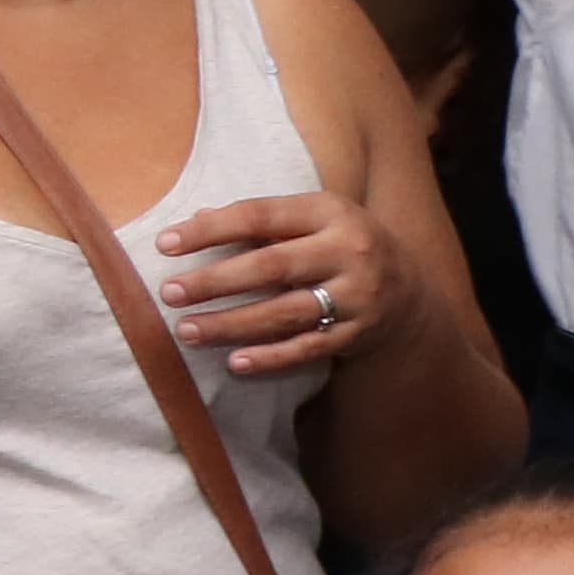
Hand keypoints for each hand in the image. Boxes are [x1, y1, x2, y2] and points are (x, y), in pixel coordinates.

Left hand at [152, 185, 402, 377]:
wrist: (409, 288)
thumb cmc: (337, 245)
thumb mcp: (311, 220)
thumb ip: (259, 221)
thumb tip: (195, 217)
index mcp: (330, 212)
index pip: (260, 216)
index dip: (210, 230)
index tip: (164, 245)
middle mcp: (349, 251)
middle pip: (271, 267)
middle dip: (215, 281)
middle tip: (169, 293)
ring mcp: (358, 295)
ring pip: (286, 313)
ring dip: (232, 324)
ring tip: (186, 330)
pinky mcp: (359, 332)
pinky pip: (309, 348)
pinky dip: (271, 357)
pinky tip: (234, 363)